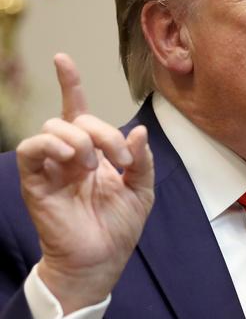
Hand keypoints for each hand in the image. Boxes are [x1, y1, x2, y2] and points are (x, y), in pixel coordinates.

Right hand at [16, 54, 154, 313]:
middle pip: (75, 118)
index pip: (77, 111)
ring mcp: (51, 167)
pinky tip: (72, 159)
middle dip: (102, 131)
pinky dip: (51, 145)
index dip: (69, 84)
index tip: (63, 59)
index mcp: (93, 153)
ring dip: (80, 139)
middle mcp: (70, 155)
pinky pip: (31, 149)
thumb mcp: (142, 189)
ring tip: (93, 165)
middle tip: (120, 158)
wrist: (102, 259)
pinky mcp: (35, 181)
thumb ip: (141, 159)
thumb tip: (137, 131)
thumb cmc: (119, 227)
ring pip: (52, 128)